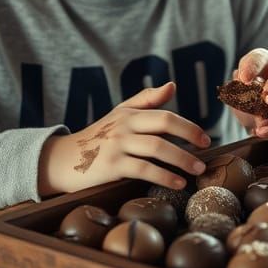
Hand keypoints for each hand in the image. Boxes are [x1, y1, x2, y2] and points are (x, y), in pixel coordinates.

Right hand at [38, 82, 210, 194]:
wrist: (62, 160)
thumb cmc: (98, 137)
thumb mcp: (119, 114)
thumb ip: (146, 100)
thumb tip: (172, 85)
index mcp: (130, 114)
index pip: (165, 115)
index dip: (189, 126)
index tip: (205, 140)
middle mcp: (125, 126)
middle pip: (164, 126)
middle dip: (190, 137)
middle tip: (205, 153)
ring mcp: (117, 145)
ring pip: (157, 148)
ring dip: (182, 159)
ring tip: (197, 170)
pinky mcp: (111, 166)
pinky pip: (143, 169)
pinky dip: (164, 176)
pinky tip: (178, 183)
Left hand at [229, 48, 267, 138]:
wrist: (259, 115)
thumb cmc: (247, 97)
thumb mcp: (237, 92)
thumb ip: (237, 89)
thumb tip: (239, 87)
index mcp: (263, 63)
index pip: (260, 57)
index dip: (253, 66)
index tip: (244, 79)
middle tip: (266, 99)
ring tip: (264, 122)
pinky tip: (265, 132)